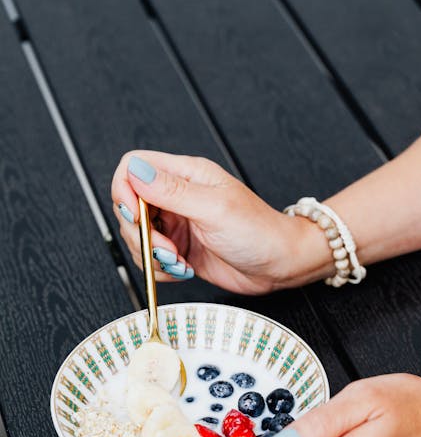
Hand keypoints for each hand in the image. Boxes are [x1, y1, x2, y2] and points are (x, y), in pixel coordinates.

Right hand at [111, 151, 330, 292]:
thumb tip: (135, 171)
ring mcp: (178, 224)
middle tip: (167, 250)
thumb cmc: (259, 232)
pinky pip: (152, 259)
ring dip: (152, 256)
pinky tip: (183, 270)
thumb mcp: (214, 208)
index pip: (133, 166)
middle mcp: (178, 197)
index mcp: (186, 175)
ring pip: (137, 236)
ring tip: (179, 262)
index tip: (135, 216)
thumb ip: (172, 191)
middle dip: (140, 233)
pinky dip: (160, 270)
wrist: (281, 265)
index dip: (125, 190)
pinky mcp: (181, 250)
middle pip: (129, 205)